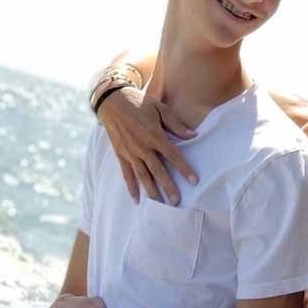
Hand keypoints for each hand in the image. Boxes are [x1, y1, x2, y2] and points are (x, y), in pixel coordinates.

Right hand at [97, 85, 198, 204]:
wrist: (113, 102)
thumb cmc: (140, 104)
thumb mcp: (160, 108)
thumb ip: (176, 124)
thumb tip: (193, 135)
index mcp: (155, 135)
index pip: (173, 155)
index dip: (184, 169)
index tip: (194, 181)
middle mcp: (142, 147)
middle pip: (158, 171)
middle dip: (168, 187)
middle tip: (176, 201)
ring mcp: (130, 152)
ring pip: (143, 176)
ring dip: (152, 191)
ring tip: (160, 205)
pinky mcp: (121, 155)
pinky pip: (127, 174)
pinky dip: (131, 188)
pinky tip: (137, 200)